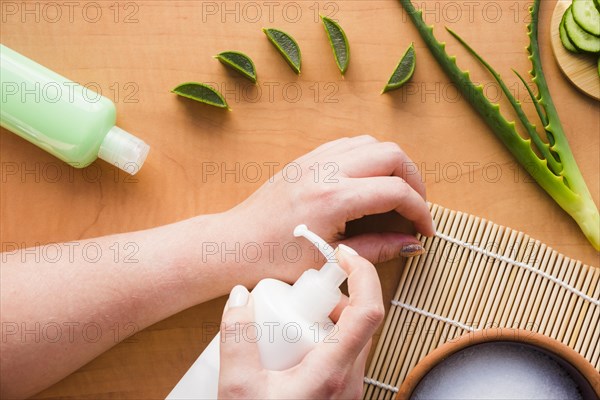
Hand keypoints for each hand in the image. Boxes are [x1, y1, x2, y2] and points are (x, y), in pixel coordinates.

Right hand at [218, 246, 383, 398]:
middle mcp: (348, 379)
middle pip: (358, 319)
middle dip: (331, 296)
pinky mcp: (337, 392)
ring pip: (349, 336)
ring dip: (324, 317)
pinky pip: (339, 353)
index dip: (363, 274)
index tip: (344, 253)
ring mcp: (346, 388)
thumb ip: (237, 337)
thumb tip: (239, 297)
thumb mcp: (238, 389)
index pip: (368, 311)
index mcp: (332, 373)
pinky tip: (289, 347)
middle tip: (297, 292)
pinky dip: (321, 336)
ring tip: (289, 320)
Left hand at [223, 135, 434, 280]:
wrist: (235, 244)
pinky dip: (368, 159)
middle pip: (392, 154)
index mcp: (333, 198)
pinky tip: (367, 184)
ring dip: (392, 165)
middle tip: (414, 207)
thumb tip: (410, 244)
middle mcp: (326, 170)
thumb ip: (377, 249)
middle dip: (413, 180)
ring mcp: (315, 159)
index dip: (420, 211)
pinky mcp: (306, 159)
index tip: (424, 230)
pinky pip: (349, 145)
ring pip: (371, 143)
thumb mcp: (330, 261)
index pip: (396, 192)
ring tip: (394, 195)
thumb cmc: (274, 259)